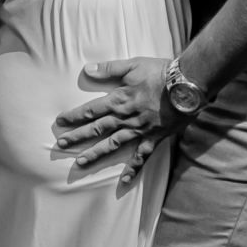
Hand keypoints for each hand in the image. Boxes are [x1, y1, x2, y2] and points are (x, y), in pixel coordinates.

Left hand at [54, 56, 179, 184]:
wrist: (187, 86)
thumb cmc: (160, 72)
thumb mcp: (133, 65)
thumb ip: (109, 69)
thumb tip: (87, 69)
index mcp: (118, 100)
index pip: (90, 110)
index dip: (74, 116)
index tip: (60, 122)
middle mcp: (125, 118)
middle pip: (96, 129)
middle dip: (77, 136)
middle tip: (61, 144)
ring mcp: (139, 130)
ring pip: (113, 144)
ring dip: (95, 153)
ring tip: (80, 163)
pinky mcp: (154, 138)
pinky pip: (142, 156)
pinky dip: (133, 169)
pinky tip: (124, 181)